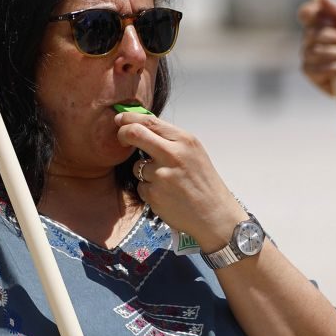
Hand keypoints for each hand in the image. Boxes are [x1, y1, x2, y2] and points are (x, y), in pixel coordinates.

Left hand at [116, 112, 245, 251]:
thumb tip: (140, 125)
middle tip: (121, 139)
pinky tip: (166, 196)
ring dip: (144, 173)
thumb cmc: (204, 183)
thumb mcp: (193, 153)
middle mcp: (173, 154)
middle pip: (134, 133)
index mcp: (184, 141)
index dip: (129, 118)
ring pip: (137, 165)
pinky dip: (149, 190)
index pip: (149, 121)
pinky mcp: (154, 194)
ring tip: (167, 183)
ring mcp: (162, 175)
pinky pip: (141, 186)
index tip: (120, 119)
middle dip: (122, 134)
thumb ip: (169, 140)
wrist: (216, 216)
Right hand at [298, 0, 335, 94]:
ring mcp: (308, 55)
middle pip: (311, 32)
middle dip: (334, 38)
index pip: (305, 13)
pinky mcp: (309, 72)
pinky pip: (317, 68)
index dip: (311, 13)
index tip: (327, 18)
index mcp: (320, 25)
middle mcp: (310, 39)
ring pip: (314, 50)